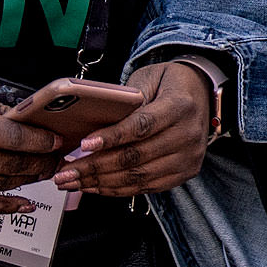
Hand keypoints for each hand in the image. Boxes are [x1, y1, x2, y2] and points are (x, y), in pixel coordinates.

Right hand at [0, 71, 61, 207]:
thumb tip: (23, 121)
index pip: (10, 137)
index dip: (39, 142)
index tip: (58, 141)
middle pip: (8, 165)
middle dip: (40, 164)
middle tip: (60, 160)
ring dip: (26, 182)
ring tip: (45, 174)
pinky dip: (2, 205)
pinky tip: (23, 203)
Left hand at [51, 62, 214, 197]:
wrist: (201, 94)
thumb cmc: (169, 82)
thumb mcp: (149, 77)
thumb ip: (127, 98)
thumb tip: (95, 122)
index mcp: (180, 106)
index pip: (141, 126)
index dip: (111, 137)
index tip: (84, 145)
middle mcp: (187, 136)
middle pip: (136, 157)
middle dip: (95, 167)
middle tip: (65, 172)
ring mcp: (188, 158)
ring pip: (138, 177)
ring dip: (101, 183)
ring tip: (73, 182)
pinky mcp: (183, 174)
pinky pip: (146, 188)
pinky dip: (117, 189)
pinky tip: (94, 186)